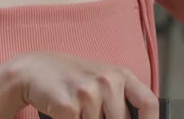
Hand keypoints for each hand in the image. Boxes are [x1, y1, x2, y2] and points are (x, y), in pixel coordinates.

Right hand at [7, 51, 158, 118]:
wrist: (34, 69)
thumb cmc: (71, 78)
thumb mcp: (101, 81)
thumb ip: (119, 100)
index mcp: (120, 75)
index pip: (149, 103)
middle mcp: (107, 81)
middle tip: (89, 114)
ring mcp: (88, 92)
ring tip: (77, 110)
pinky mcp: (68, 105)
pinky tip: (65, 112)